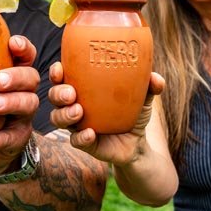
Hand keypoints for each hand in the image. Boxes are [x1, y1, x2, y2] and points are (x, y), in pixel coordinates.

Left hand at [0, 35, 40, 173]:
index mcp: (11, 71)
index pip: (25, 55)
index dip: (23, 47)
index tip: (12, 43)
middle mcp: (23, 90)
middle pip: (30, 77)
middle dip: (16, 76)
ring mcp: (22, 115)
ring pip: (28, 104)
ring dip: (11, 102)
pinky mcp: (16, 138)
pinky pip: (8, 138)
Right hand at [48, 61, 163, 164]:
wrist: (137, 143)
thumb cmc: (132, 112)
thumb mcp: (142, 97)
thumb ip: (149, 86)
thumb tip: (156, 78)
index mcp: (83, 89)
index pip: (63, 77)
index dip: (56, 72)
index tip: (59, 67)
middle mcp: (75, 105)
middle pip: (54, 96)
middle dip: (57, 93)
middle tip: (70, 93)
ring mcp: (77, 125)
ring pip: (58, 118)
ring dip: (64, 114)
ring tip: (78, 112)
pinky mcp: (85, 143)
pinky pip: (76, 141)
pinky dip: (81, 137)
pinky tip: (90, 133)